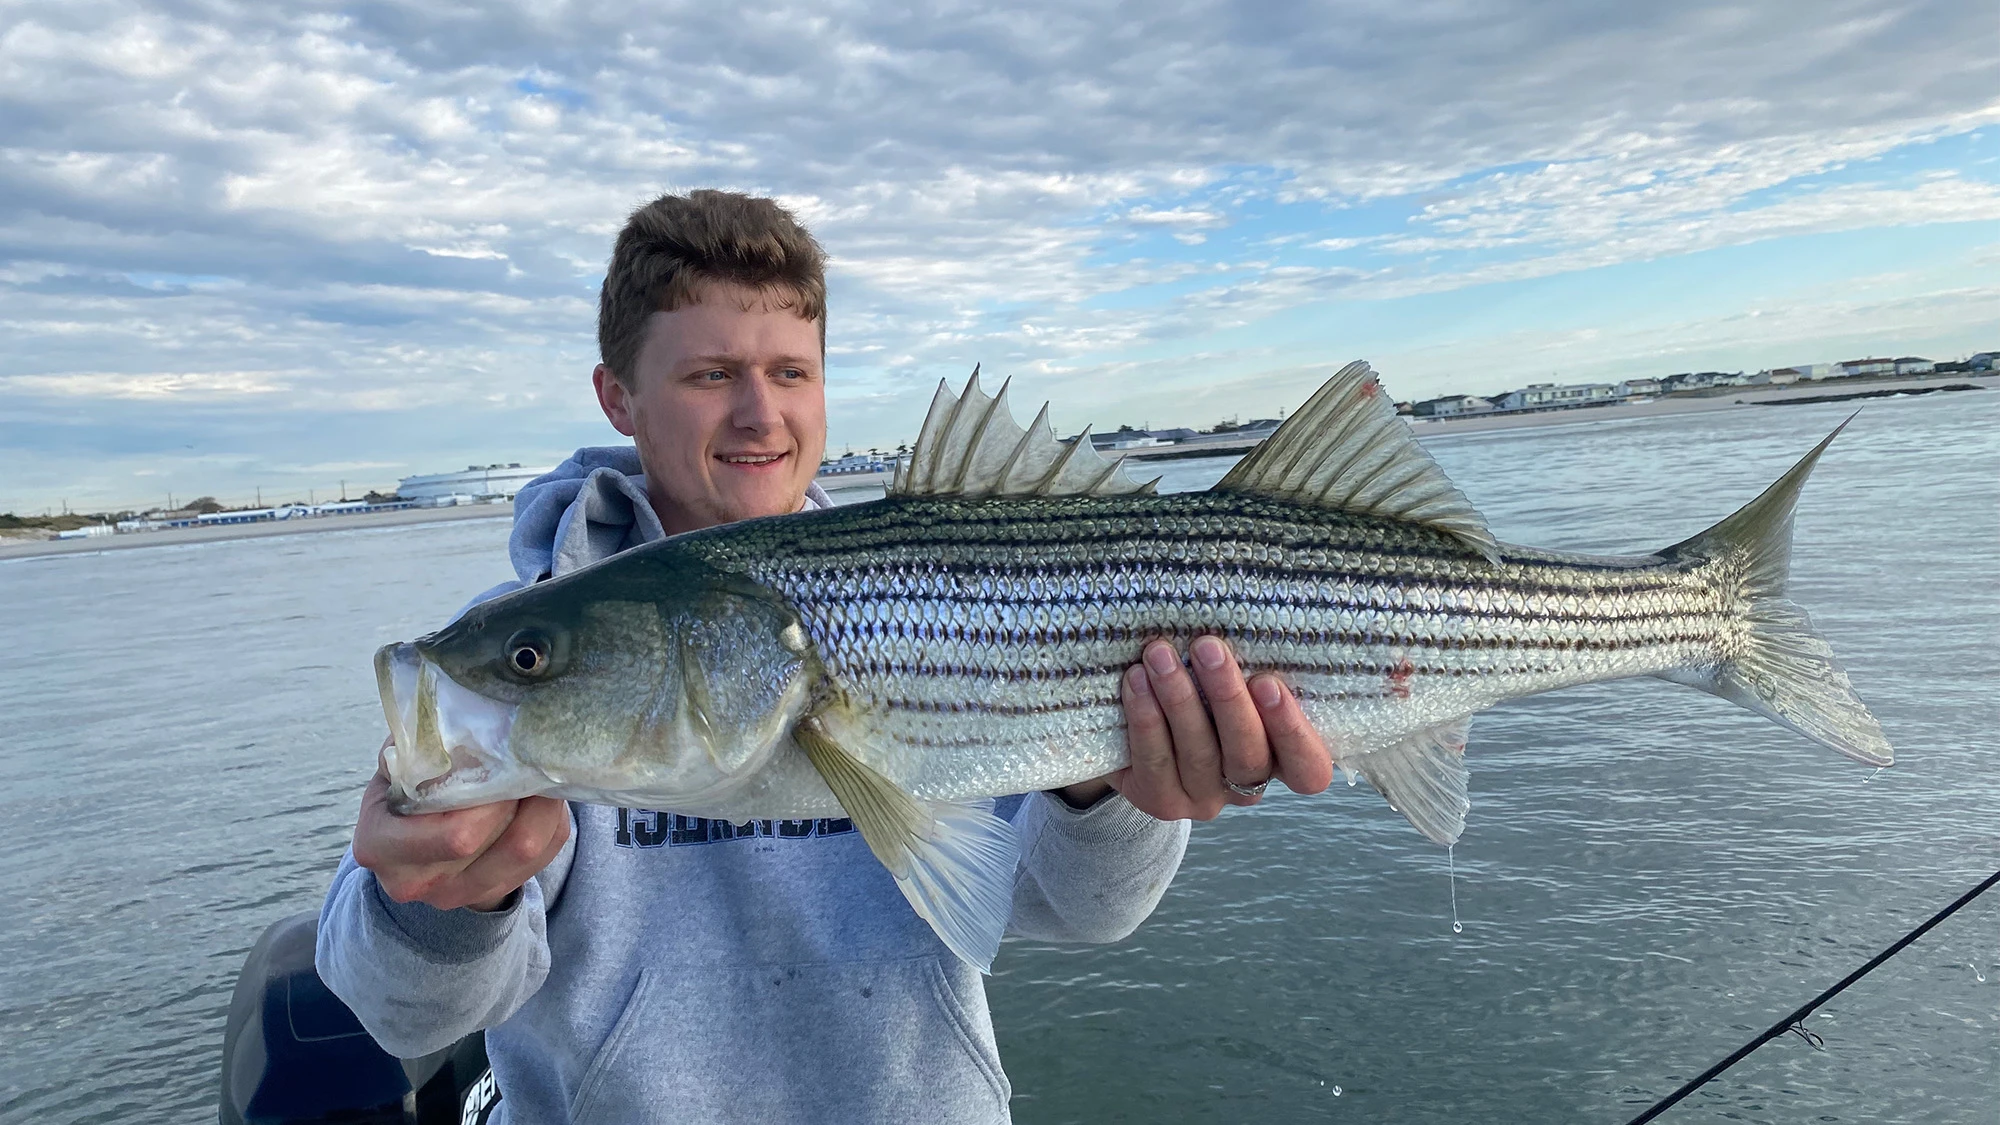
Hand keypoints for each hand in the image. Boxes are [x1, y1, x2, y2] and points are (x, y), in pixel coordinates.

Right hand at [352, 738, 571, 911]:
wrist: (408, 833)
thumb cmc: (404, 784)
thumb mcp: (397, 761)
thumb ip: (420, 744)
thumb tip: (465, 719)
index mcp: (381, 845)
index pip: (455, 834)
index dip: (490, 796)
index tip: (502, 758)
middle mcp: (415, 882)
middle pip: (501, 844)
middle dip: (524, 796)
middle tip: (532, 759)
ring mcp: (456, 895)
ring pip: (530, 851)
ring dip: (545, 807)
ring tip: (541, 771)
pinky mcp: (493, 892)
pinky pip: (544, 856)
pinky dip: (550, 821)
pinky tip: (540, 796)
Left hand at [1071, 636, 1333, 819]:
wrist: (1130, 728)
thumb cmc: (1200, 685)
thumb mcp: (1229, 675)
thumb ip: (1249, 660)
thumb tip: (1247, 604)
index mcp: (1281, 757)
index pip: (1309, 768)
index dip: (1293, 732)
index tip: (1269, 681)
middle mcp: (1247, 784)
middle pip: (1248, 755)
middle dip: (1227, 698)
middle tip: (1208, 646)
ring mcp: (1204, 797)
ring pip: (1199, 755)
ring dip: (1179, 699)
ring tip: (1159, 653)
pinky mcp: (1161, 800)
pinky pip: (1155, 763)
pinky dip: (1146, 719)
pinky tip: (1135, 681)